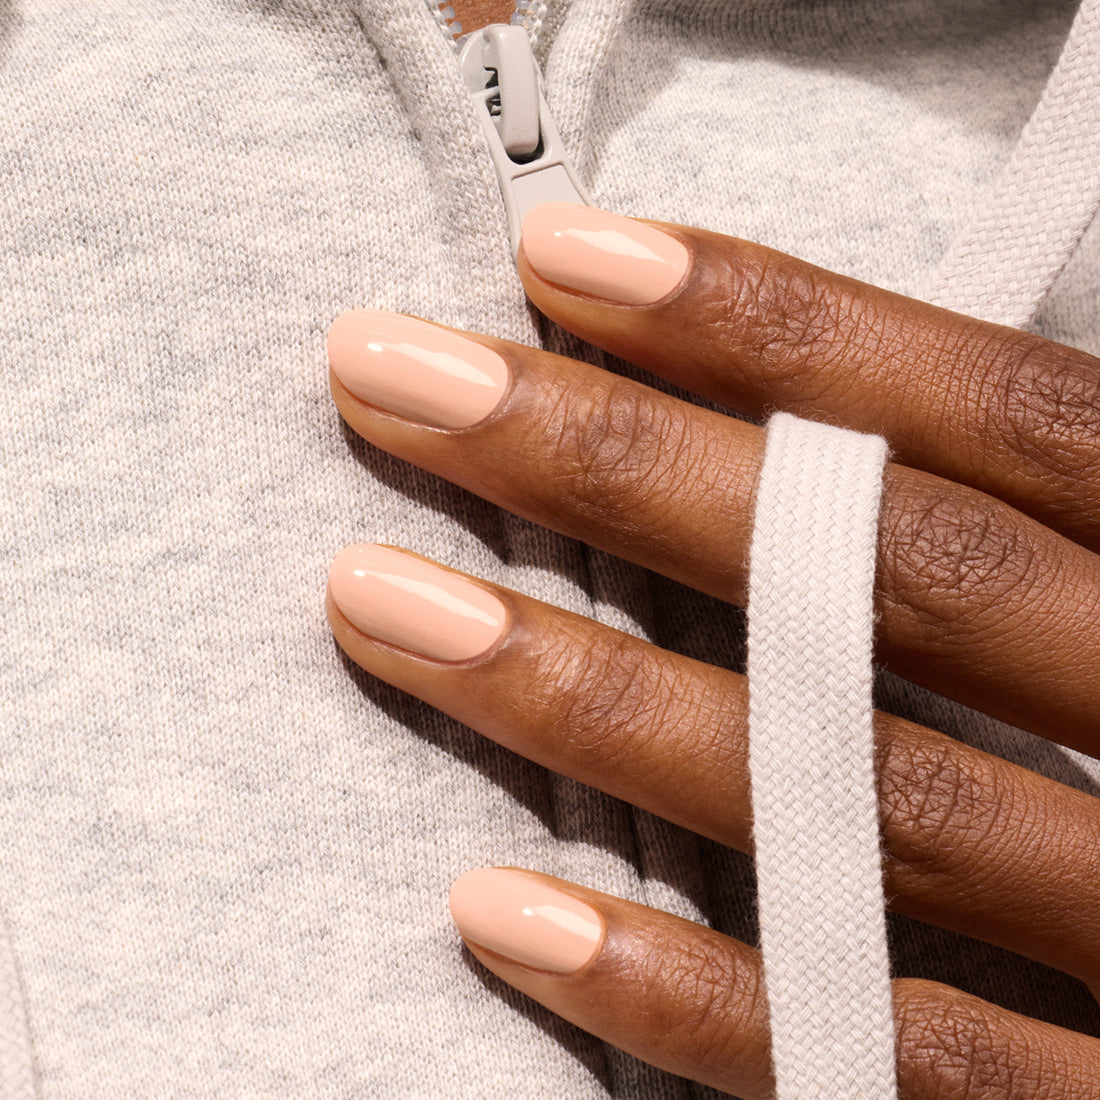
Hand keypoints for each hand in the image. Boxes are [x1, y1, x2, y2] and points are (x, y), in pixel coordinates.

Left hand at [324, 203, 1099, 1096]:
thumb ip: (1021, 528)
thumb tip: (799, 422)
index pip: (988, 415)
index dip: (780, 324)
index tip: (563, 257)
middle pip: (877, 571)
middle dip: (618, 463)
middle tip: (398, 381)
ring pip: (843, 800)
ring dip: (587, 697)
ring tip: (380, 601)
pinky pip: (874, 1055)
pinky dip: (686, 990)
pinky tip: (499, 906)